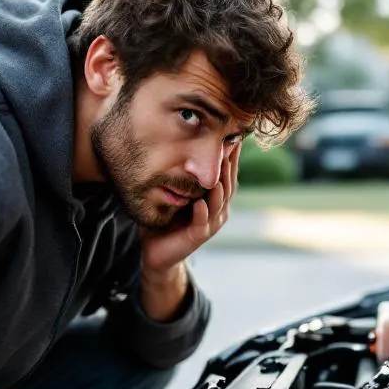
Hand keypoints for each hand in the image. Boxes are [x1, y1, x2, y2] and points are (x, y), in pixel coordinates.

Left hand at [140, 143, 239, 273]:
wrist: (156, 252)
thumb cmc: (167, 219)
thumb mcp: (179, 193)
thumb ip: (186, 176)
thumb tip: (184, 145)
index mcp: (216, 200)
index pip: (228, 175)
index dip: (231, 157)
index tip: (232, 136)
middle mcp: (218, 211)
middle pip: (228, 185)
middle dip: (228, 166)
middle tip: (229, 145)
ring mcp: (210, 224)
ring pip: (219, 202)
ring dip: (219, 186)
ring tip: (218, 170)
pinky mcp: (197, 236)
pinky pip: (202, 222)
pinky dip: (202, 212)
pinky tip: (199, 203)